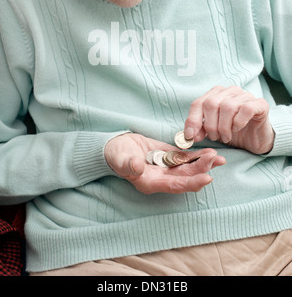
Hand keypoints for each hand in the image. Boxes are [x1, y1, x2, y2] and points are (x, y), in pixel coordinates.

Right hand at [104, 132, 225, 193]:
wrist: (114, 147)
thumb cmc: (116, 155)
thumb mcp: (120, 159)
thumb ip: (129, 164)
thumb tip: (137, 167)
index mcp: (151, 183)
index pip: (176, 185)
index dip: (192, 183)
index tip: (207, 178)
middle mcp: (162, 178)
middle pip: (186, 177)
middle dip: (202, 170)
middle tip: (215, 160)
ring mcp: (166, 168)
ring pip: (188, 168)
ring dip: (203, 163)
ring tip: (218, 157)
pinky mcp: (168, 157)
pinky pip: (185, 158)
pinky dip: (196, 156)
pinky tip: (209, 153)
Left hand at [184, 85, 274, 153]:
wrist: (256, 140)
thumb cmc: (232, 132)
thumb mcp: (212, 132)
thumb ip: (200, 130)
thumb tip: (189, 135)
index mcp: (216, 94)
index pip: (198, 103)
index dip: (193, 120)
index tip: (191, 136)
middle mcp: (230, 91)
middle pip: (211, 103)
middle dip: (210, 125)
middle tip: (215, 137)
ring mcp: (246, 95)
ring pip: (227, 106)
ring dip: (224, 127)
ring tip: (226, 137)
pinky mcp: (260, 104)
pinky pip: (246, 109)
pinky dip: (238, 122)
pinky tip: (238, 128)